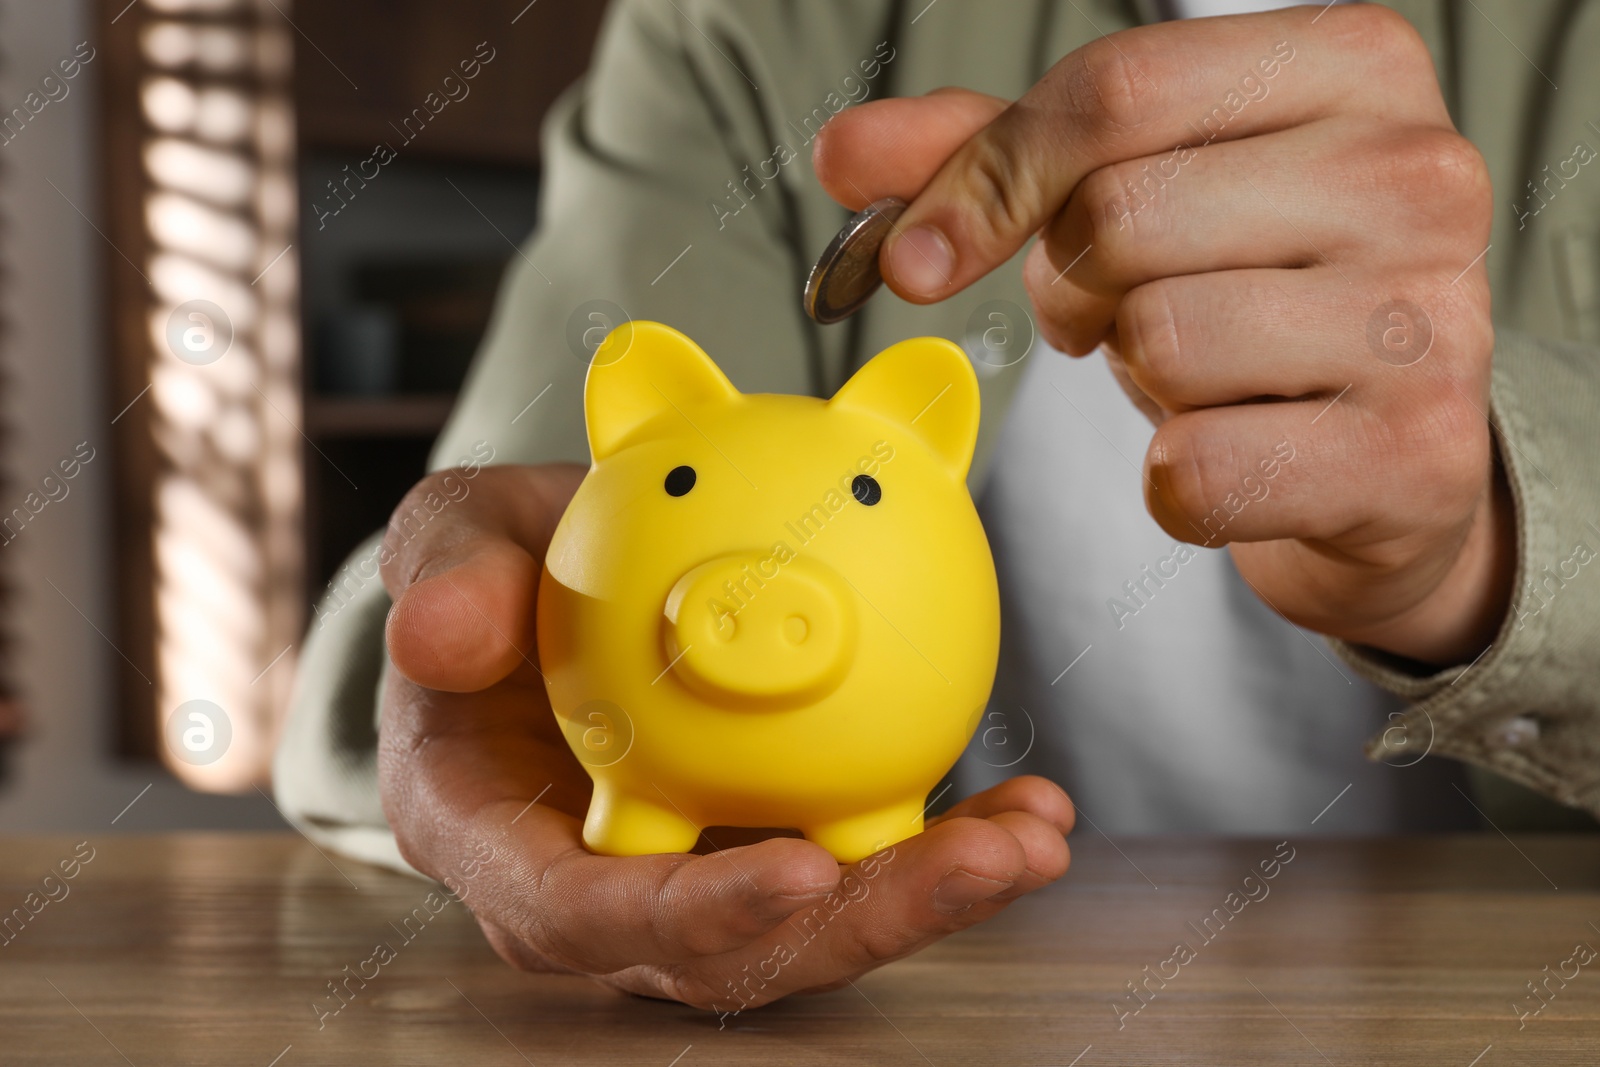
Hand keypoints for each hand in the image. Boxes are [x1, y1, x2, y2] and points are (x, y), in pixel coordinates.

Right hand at [376, 464, 1072, 1008]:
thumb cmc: (490, 571)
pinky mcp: (759, 843)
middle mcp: (598, 888)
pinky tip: (1026, 801)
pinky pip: (851, 859)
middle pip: (733, 951)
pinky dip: (938, 840)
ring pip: (812, 924)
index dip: (693, 913)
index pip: (585, 914)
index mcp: (499, 840)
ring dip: (931, 892)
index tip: (802, 873)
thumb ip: (444, 572)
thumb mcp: (450, 537)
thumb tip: (440, 634)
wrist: (545, 584)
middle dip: (868, 925)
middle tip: (987, 862)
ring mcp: (688, 873)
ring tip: (1034, 835)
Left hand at [814, 5, 1512, 666]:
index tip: (916, 257)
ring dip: (1138, 382)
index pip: (1115, 92)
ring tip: (1203, 376)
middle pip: (1121, 219)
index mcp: (1353, 67)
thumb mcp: (1132, 191)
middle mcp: (1417, 174)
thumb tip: (843, 153)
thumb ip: (991, 154)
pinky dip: (1173, 484)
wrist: (1381, 454)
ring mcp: (1430, 318)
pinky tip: (1235, 457)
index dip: (987, 180)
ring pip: (1160, 341)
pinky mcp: (1412, 456)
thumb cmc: (1251, 295)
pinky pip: (1193, 471)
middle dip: (1076, 287)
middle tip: (1125, 315)